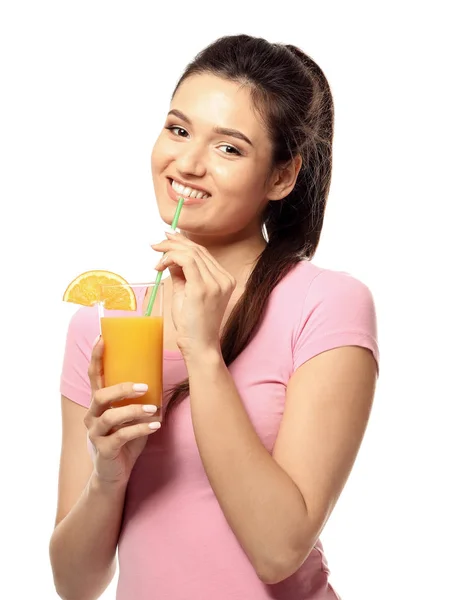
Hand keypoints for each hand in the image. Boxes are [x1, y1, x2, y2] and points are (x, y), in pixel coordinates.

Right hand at [84, 338, 160, 486]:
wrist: (114, 474)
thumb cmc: (124, 438)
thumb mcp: (130, 415)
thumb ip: (138, 399)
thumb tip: (160, 377)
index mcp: (98, 403)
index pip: (94, 376)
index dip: (96, 357)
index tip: (102, 337)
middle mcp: (92, 416)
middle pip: (100, 396)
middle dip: (122, 388)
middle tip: (144, 386)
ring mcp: (96, 434)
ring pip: (111, 417)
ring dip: (134, 411)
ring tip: (154, 409)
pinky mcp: (104, 450)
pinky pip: (122, 437)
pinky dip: (141, 429)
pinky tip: (155, 426)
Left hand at [152, 232, 235, 358]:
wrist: (199, 345)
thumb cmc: (193, 324)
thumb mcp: (186, 293)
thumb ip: (181, 274)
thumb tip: (171, 258)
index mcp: (224, 279)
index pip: (203, 254)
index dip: (184, 243)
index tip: (168, 240)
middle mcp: (223, 279)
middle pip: (198, 250)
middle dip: (175, 242)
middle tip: (157, 243)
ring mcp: (216, 283)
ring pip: (191, 253)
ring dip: (170, 250)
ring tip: (156, 254)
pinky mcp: (203, 288)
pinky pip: (186, 261)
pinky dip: (171, 257)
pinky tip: (160, 264)